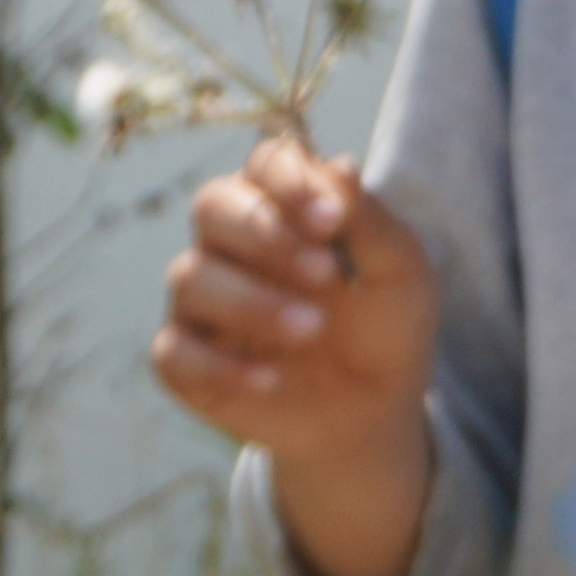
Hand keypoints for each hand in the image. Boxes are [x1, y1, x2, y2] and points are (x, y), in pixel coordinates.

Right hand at [153, 144, 436, 575]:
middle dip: (266, 234)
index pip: (265, 165)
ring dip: (253, 302)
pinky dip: (221, 366)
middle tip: (326, 274)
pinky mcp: (185, 360)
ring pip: (190, 277)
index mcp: (284, 208)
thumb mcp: (400, 273)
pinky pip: (175, 352)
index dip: (290, 182)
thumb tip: (340, 165)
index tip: (333, 221)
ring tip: (313, 330)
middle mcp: (231, 245)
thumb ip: (369, 220)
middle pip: (213, 205)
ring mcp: (201, 301)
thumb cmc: (386, 327)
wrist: (374, 411)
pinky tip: (272, 379)